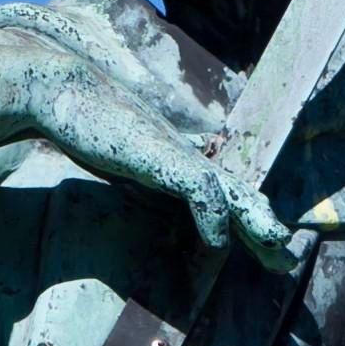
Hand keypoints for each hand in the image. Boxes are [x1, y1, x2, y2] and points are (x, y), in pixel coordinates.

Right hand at [0, 28, 299, 270]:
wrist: (59, 91)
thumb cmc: (82, 122)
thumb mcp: (120, 155)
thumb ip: (141, 173)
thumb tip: (144, 186)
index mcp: (176, 158)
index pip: (222, 188)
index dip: (243, 213)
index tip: (262, 241)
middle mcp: (184, 154)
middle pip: (237, 190)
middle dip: (261, 223)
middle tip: (285, 255)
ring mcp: (177, 154)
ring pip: (231, 191)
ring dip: (255, 221)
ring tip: (277, 246)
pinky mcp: (163, 157)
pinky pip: (201, 190)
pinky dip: (213, 217)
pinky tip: (217, 241)